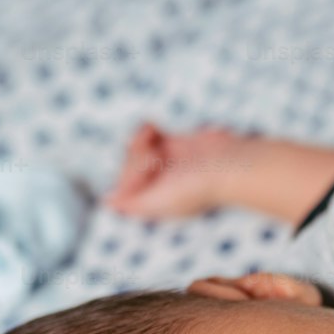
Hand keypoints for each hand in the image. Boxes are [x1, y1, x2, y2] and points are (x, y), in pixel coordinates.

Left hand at [102, 121, 241, 218]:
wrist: (225, 165)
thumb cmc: (193, 188)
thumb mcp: (158, 202)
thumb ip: (131, 203)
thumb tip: (107, 202)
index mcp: (153, 201)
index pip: (124, 188)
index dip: (128, 177)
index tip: (148, 172)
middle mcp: (158, 185)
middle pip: (127, 167)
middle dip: (135, 158)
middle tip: (155, 157)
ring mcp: (165, 164)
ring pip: (134, 149)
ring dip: (139, 142)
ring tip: (153, 140)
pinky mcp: (174, 145)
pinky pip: (147, 135)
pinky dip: (145, 130)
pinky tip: (153, 129)